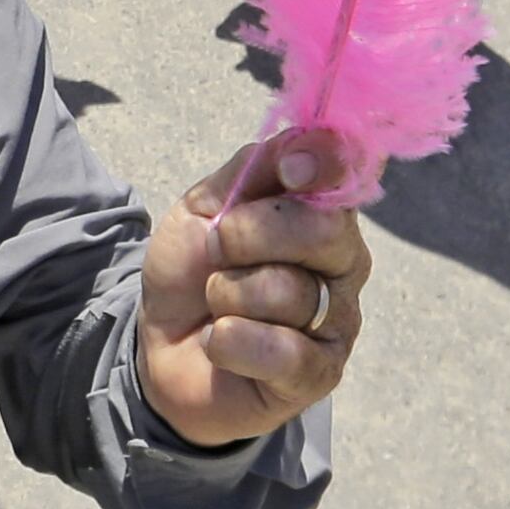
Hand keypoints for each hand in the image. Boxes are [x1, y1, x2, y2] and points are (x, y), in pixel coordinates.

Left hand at [137, 135, 371, 449]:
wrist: (161, 340)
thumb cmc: (193, 267)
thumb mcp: (206, 204)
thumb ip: (257, 166)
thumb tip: (314, 135)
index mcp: (319, 211)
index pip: (348, 173)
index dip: (324, 162)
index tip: (289, 170)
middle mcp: (343, 263)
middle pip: (322, 228)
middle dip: (246, 233)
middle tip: (216, 248)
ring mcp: (338, 320)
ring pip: (288, 291)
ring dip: (226, 294)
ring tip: (218, 304)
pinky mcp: (321, 373)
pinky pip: (283, 352)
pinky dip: (231, 343)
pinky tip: (220, 342)